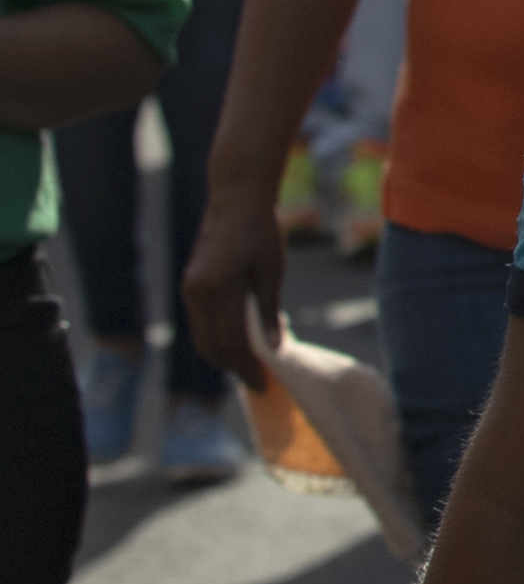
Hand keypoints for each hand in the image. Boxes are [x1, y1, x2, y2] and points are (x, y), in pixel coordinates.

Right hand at [184, 188, 287, 387]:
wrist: (236, 199)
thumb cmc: (260, 231)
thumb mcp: (271, 270)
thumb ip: (268, 310)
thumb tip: (274, 347)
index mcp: (216, 289)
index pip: (229, 342)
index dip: (245, 367)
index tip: (263, 383)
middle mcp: (196, 293)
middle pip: (211, 345)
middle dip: (234, 367)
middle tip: (259, 381)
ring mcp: (190, 289)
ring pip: (203, 336)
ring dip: (225, 354)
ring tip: (253, 365)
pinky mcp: (192, 285)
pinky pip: (202, 322)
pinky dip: (218, 337)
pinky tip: (241, 342)